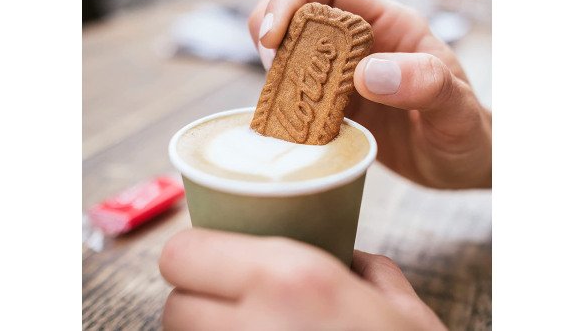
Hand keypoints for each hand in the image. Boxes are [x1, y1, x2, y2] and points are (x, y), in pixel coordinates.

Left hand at [159, 228, 445, 329]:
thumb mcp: (400, 308)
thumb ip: (362, 268)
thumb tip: (341, 251)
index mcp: (291, 281)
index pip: (183, 254)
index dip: (196, 256)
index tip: (213, 261)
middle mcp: (253, 326)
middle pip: (174, 307)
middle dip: (197, 303)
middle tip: (231, 305)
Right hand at [248, 0, 490, 188]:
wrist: (463, 166)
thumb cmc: (468, 133)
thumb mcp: (457, 110)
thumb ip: (424, 84)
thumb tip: (368, 73)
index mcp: (389, 24)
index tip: (273, 36)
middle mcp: (360, 41)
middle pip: (298, 3)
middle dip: (269, 21)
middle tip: (269, 62)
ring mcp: (342, 71)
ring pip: (289, 42)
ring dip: (271, 61)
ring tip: (277, 92)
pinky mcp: (331, 102)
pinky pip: (293, 85)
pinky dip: (278, 95)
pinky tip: (284, 117)